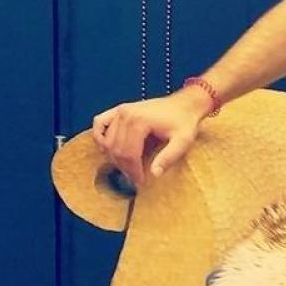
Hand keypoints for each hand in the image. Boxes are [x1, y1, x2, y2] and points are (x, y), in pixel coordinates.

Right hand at [91, 89, 210, 188]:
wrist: (185, 104)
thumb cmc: (185, 122)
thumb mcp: (182, 142)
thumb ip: (168, 157)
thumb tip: (154, 174)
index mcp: (139, 121)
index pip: (129, 154)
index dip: (134, 171)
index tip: (141, 182)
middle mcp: (126, 114)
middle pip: (117, 149)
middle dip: (125, 167)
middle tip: (135, 178)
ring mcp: (121, 110)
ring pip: (108, 141)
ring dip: (115, 157)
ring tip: (128, 168)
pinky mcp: (119, 109)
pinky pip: (100, 123)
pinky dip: (99, 136)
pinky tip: (106, 149)